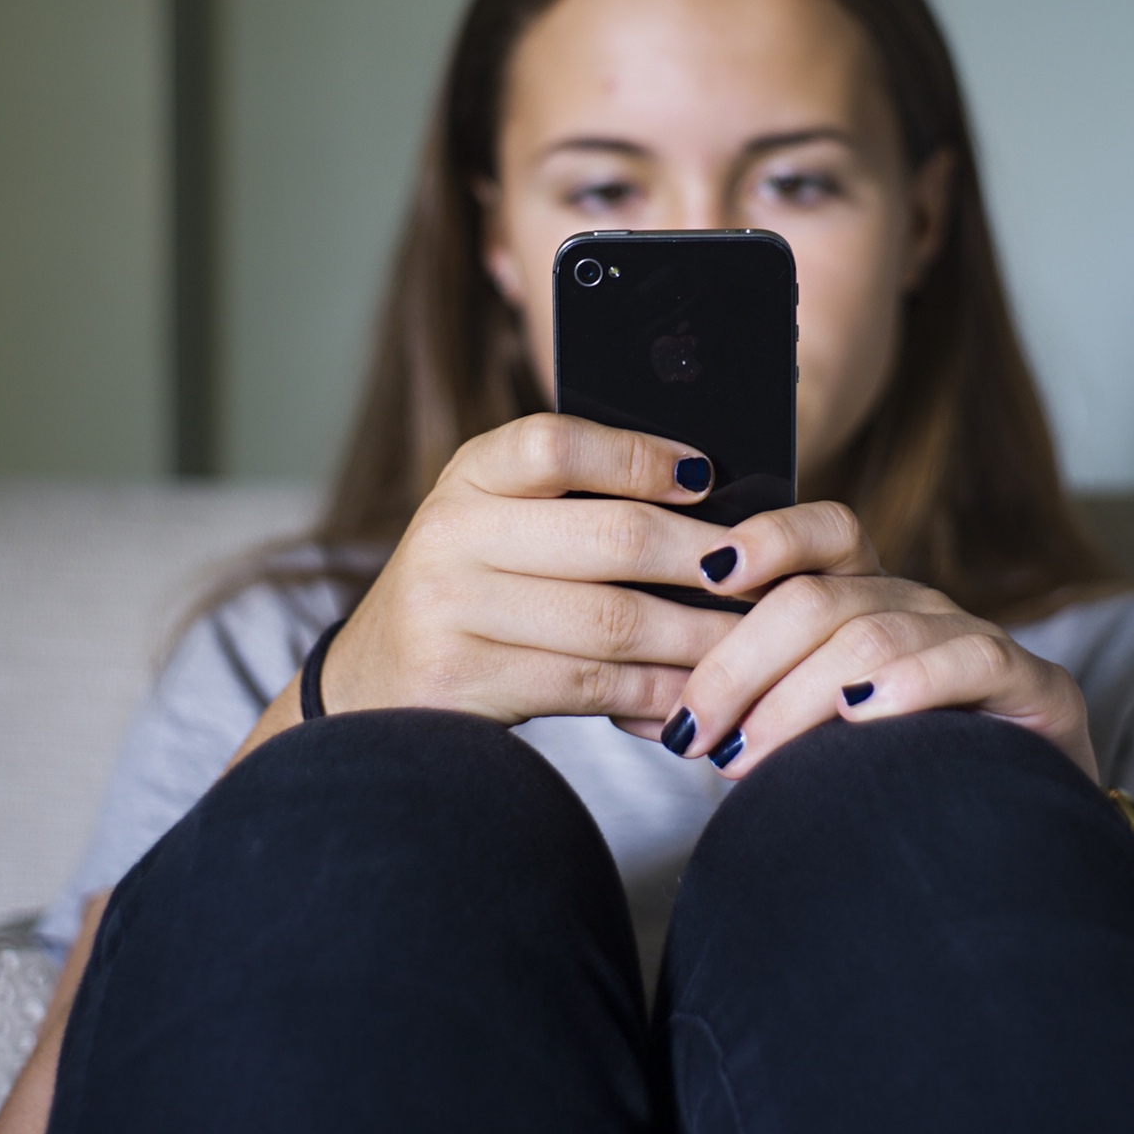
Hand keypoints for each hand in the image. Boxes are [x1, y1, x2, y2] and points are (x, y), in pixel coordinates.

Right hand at [315, 414, 747, 729]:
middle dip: (700, 558)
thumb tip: (705, 493)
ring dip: (696, 636)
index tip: (705, 477)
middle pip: (609, 537)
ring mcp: (451, 609)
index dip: (639, 456)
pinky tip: (696, 691)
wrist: (374, 681)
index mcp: (470, 474)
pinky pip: (590, 686)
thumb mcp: (498, 521)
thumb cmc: (473, 589)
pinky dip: (656, 691)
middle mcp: (452, 532)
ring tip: (750, 639)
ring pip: (612, 623)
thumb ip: (576, 499)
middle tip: (759, 573)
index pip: (556, 442)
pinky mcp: (463, 681)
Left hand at [656, 501, 1097, 780]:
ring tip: (746, 757)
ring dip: (795, 699)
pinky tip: (863, 715)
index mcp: (863, 597)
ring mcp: (974, 640)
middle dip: (739, 665)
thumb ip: (737, 713)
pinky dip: (909, 684)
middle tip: (694, 733)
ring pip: (872, 636)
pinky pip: (968, 660)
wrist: (1010, 841)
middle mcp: (916, 605)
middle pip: (818, 598)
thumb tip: (639, 711)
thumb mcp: (806, 735)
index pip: (820, 531)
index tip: (708, 577)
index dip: (767, 538)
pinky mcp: (1036, 686)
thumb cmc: (891, 781)